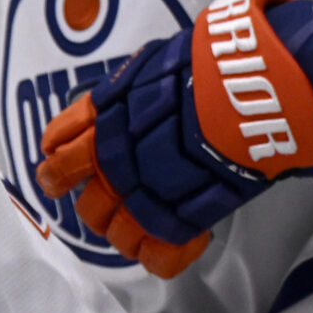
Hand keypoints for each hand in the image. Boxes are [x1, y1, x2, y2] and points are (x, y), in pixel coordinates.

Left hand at [36, 0, 312, 277]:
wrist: (255, 86)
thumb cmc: (219, 60)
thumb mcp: (165, 57)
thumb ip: (142, 81)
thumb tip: (146, 80)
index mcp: (109, 113)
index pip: (62, 146)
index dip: (58, 163)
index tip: (56, 170)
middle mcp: (118, 157)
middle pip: (87, 200)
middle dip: (95, 205)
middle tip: (109, 203)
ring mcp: (147, 192)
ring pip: (116, 232)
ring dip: (125, 233)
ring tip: (140, 230)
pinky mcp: (183, 218)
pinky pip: (158, 253)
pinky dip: (160, 255)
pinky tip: (166, 249)